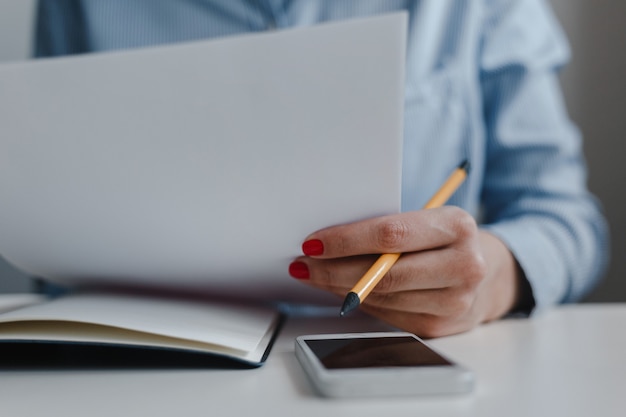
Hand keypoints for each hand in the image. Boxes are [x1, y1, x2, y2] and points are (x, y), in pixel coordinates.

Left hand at [288, 206, 521, 336]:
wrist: (490, 273)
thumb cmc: (446, 239)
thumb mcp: (428, 221)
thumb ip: (390, 230)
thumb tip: (329, 244)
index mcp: (457, 226)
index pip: (391, 234)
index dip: (346, 240)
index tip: (314, 242)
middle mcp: (463, 265)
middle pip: (383, 272)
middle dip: (333, 268)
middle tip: (303, 263)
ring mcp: (455, 301)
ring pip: (382, 297)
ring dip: (339, 287)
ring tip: (314, 274)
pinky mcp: (441, 327)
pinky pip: (388, 314)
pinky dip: (360, 302)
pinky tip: (342, 291)